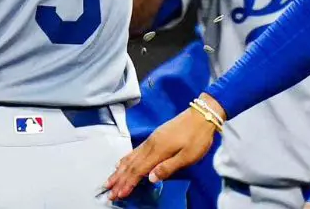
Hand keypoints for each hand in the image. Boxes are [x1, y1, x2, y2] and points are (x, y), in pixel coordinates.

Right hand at [104, 97, 221, 200]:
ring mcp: (151, 140)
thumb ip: (168, 167)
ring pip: (130, 158)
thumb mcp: (188, 156)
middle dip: (119, 179)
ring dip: (119, 171)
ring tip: (110, 180)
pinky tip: (121, 163)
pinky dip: (125, 159)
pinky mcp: (154, 137)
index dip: (127, 183)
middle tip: (108, 192)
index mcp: (158, 151)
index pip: (138, 171)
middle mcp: (150, 145)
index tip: (118, 194)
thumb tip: (149, 178)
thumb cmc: (197, 138)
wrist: (200, 115)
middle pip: (131, 165)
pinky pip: (135, 151)